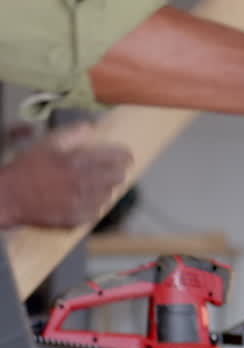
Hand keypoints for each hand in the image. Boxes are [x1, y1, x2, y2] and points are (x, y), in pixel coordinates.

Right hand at [0, 123, 131, 228]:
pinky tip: (83, 199)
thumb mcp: (46, 144)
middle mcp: (82, 184)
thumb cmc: (25, 169)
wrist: (8, 198)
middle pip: (119, 177)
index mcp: (78, 162)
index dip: (125, 156)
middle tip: (112, 170)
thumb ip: (72, 133)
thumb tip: (91, 127)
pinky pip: (96, 212)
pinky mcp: (75, 220)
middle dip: (117, 172)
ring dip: (105, 189)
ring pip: (110, 195)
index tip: (127, 156)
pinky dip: (94, 205)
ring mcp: (79, 204)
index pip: (119, 158)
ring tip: (93, 184)